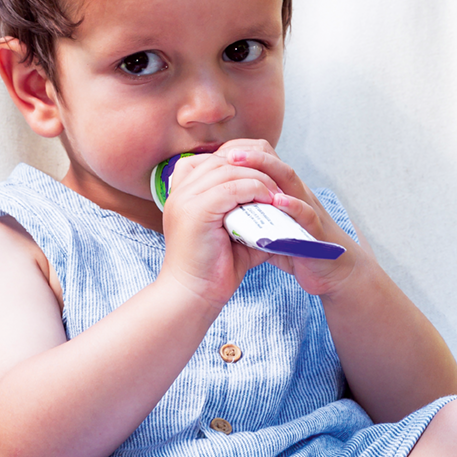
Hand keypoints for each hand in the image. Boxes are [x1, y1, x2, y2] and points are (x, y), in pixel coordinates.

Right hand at [158, 149, 281, 310]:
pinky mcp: (195, 211)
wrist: (194, 296)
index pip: (212, 160)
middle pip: (220, 160)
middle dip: (252, 167)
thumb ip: (246, 210)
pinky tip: (269, 200)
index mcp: (182, 193)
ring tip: (276, 192)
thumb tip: (276, 199)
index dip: (241, 163)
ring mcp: (184, 199)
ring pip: (228, 170)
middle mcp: (179, 191)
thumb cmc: (214, 268)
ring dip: (257, 177)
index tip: (265, 177)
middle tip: (277, 183)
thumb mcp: (232, 230)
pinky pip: (231, 187)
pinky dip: (254, 189)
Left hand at [208, 139, 359, 299]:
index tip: (219, 154)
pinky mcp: (318, 230)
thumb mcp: (271, 227)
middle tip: (227, 154)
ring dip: (267, 169)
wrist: (336, 271)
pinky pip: (306, 213)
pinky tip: (277, 201)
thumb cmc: (300, 247)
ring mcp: (308, 209)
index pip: (265, 162)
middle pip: (275, 163)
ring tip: (243, 165)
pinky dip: (292, 205)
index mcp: (285, 192)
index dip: (243, 154)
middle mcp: (297, 194)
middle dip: (251, 155)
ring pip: (290, 180)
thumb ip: (250, 217)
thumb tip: (220, 213)